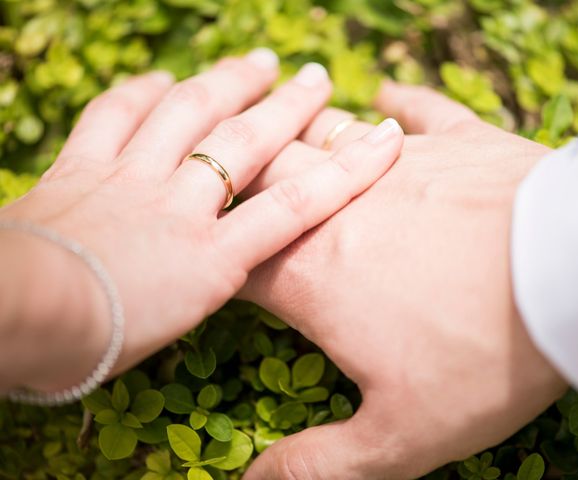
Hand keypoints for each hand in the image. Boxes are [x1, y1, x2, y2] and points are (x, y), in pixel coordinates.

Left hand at [0, 53, 403, 393]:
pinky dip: (142, 92)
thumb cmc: (97, 343)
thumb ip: (210, 281)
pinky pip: (116, 114)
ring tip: (255, 62)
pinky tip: (162, 79)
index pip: (298, 204)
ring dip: (226, 82)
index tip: (385, 139)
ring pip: (188, 114)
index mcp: (212, 258)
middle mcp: (180, 206)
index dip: (348, 170)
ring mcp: (131, 177)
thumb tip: (227, 259)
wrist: (19, 317)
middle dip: (290, 106)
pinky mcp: (83, 165)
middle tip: (316, 77)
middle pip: (248, 142)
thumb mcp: (180, 324)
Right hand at [240, 81, 568, 478]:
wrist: (571, 276)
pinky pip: (418, 109)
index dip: (213, 258)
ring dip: (302, 134)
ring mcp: (399, 163)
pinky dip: (400, 102)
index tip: (211, 261)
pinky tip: (388, 96)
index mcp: (310, 272)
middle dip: (241, 180)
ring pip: (324, 131)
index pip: (234, 255)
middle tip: (232, 179)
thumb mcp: (400, 436)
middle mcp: (339, 205)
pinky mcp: (459, 140)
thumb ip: (318, 464)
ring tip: (290, 137)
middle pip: (264, 176)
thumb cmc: (484, 357)